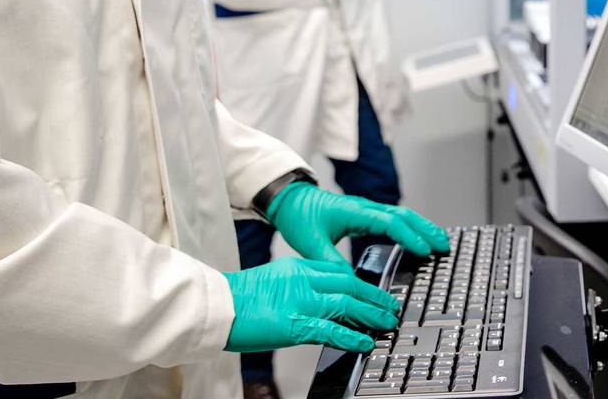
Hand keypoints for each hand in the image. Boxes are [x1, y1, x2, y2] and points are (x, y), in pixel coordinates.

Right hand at [223, 257, 400, 353]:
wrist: (217, 306)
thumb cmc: (237, 298)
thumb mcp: (272, 280)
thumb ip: (296, 284)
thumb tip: (314, 297)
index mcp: (296, 267)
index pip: (337, 271)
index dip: (359, 282)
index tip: (372, 290)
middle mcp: (303, 280)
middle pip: (349, 284)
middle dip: (374, 295)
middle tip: (390, 305)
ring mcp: (301, 302)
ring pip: (347, 304)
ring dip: (371, 314)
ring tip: (387, 322)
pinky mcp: (295, 325)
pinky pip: (331, 330)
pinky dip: (352, 336)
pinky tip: (365, 341)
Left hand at [268, 182, 450, 265]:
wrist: (289, 199)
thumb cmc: (299, 216)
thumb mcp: (311, 244)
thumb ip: (331, 262)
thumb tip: (350, 283)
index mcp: (354, 212)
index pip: (389, 222)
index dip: (409, 236)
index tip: (424, 250)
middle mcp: (364, 208)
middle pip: (403, 215)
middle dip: (425, 229)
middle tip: (444, 245)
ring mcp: (365, 210)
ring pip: (400, 215)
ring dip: (420, 227)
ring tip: (438, 241)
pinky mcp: (363, 215)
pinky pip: (392, 219)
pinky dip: (408, 227)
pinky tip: (415, 238)